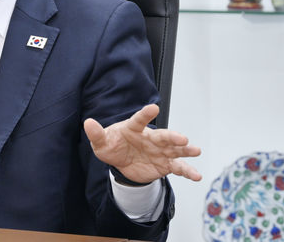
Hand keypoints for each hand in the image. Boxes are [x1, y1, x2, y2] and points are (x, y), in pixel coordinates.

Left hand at [84, 104, 201, 184]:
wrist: (121, 164)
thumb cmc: (112, 146)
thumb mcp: (101, 143)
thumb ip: (96, 134)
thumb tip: (88, 123)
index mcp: (134, 128)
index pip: (139, 120)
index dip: (146, 114)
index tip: (154, 107)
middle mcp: (150, 138)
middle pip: (163, 136)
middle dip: (173, 137)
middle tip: (182, 138)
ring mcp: (160, 151)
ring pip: (175, 150)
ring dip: (186, 150)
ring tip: (195, 150)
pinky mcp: (165, 164)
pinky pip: (178, 167)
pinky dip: (188, 171)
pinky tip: (196, 175)